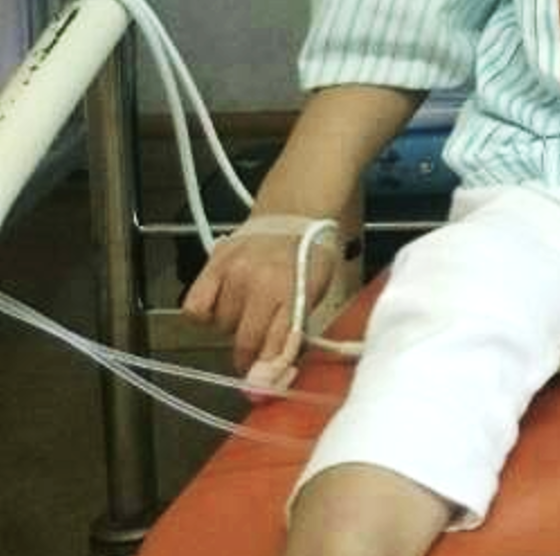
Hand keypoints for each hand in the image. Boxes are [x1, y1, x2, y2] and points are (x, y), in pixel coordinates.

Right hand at [182, 221, 330, 377]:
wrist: (293, 216)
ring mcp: (233, 272)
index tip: (258, 391)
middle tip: (256, 349)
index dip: (267, 371)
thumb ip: (294, 337)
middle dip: (250, 354)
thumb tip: (269, 381)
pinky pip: (196, 309)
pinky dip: (207, 313)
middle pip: (244, 340)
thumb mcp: (314, 295)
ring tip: (249, 308)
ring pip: (221, 326)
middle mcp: (260, 282)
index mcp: (293, 290)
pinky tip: (223, 303)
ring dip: (232, 327)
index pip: (276, 342)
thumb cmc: (308, 260)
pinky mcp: (211, 265)